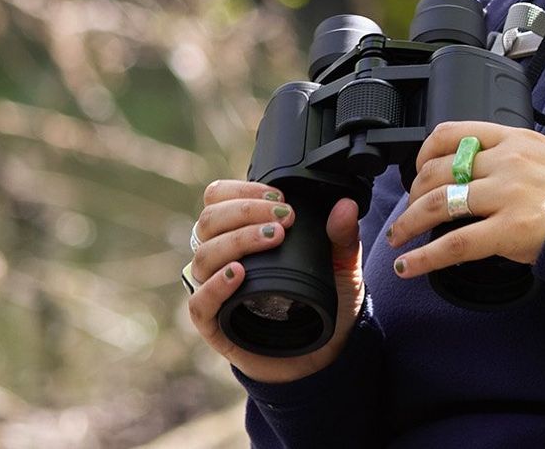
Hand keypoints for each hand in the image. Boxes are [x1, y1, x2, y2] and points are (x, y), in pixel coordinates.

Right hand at [185, 180, 364, 383]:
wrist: (324, 353)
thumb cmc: (325, 304)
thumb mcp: (341, 267)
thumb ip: (343, 237)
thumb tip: (345, 206)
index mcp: (243, 236)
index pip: (219, 200)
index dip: (242, 191)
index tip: (279, 195)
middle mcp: (222, 259)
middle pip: (209, 221)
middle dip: (246, 211)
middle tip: (284, 218)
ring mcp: (216, 291)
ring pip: (203, 256)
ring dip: (236, 240)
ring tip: (272, 239)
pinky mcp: (215, 325)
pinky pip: (199, 303)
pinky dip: (215, 285)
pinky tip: (238, 273)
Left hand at [386, 122, 544, 275]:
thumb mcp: (543, 154)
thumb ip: (508, 155)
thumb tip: (472, 166)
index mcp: (513, 139)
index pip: (453, 133)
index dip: (424, 153)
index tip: (418, 170)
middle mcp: (506, 162)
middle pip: (438, 172)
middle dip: (413, 194)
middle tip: (408, 212)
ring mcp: (506, 195)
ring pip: (439, 204)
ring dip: (408, 223)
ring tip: (397, 238)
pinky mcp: (508, 231)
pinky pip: (453, 245)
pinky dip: (424, 258)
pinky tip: (408, 266)